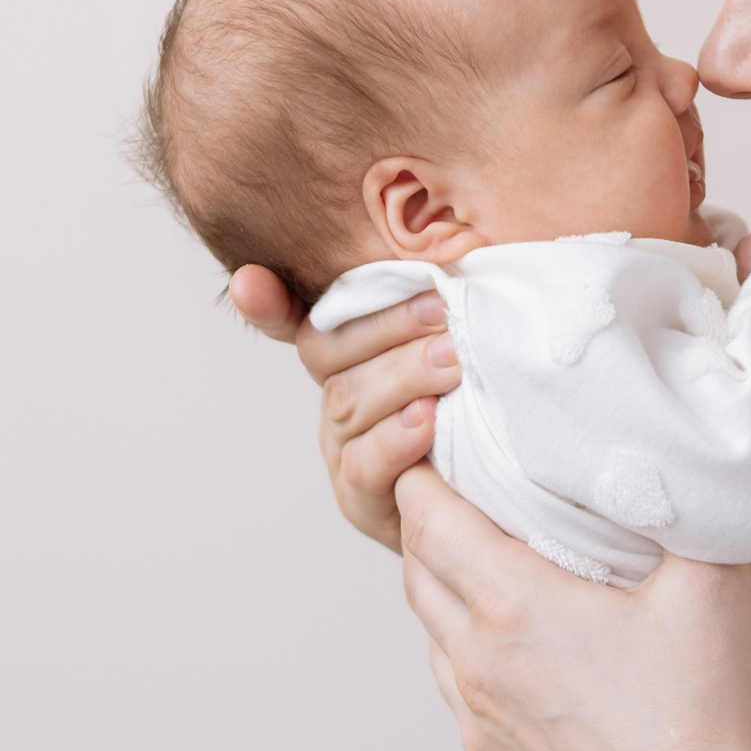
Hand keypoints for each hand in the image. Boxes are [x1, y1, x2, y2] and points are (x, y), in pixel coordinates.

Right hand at [228, 263, 461, 550]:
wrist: (500, 495)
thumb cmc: (485, 404)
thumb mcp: (466, 347)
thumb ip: (445, 308)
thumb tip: (454, 251)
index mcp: (352, 351)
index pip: (298, 315)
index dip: (271, 302)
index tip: (251, 281)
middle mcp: (337, 394)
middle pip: (327, 351)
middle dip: (385, 325)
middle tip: (441, 309)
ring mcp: (343, 448)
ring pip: (347, 403)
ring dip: (401, 377)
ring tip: (450, 362)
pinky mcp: (361, 499)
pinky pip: (364, 465)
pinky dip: (395, 439)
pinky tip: (427, 422)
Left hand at [395, 463, 750, 750]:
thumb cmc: (701, 717)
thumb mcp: (711, 587)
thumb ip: (685, 509)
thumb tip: (671, 460)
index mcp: (510, 604)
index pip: (423, 518)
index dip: (423, 477)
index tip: (442, 453)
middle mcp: (473, 666)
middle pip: (416, 575)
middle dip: (434, 533)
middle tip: (475, 505)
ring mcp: (477, 730)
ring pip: (435, 645)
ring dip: (455, 607)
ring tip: (506, 587)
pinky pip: (468, 711)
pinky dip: (483, 678)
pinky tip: (537, 675)